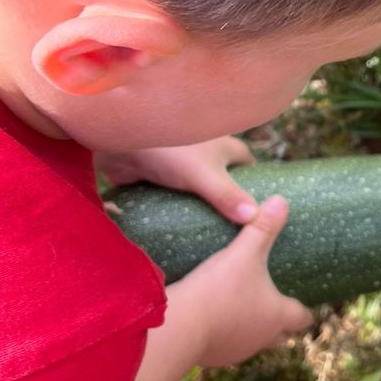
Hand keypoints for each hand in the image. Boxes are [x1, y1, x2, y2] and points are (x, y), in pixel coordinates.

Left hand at [97, 137, 257, 224]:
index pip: (248, 164)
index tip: (260, 209)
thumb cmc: (169, 151)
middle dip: (228, 201)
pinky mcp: (159, 177)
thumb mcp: (205, 176)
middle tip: (236, 230)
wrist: (120, 143)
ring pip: (198, 189)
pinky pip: (175, 196)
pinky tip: (182, 230)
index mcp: (223, 146)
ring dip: (202, 207)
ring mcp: (180, 166)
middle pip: (224, 179)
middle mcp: (205, 154)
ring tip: (212, 236)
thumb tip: (256, 218)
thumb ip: (228, 197)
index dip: (255, 183)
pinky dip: (179, 210)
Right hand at [174, 195, 312, 366]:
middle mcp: (262, 338)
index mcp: (277, 315)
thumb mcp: (244, 253)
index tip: (304, 304)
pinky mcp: (214, 358)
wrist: (181, 325)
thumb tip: (282, 201)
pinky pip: (225, 348)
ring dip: (251, 330)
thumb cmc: (220, 288)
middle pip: (281, 336)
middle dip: (280, 324)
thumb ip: (262, 228)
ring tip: (242, 311)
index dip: (304, 310)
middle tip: (273, 306)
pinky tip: (212, 321)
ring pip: (253, 343)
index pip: (302, 318)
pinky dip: (224, 336)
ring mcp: (238, 352)